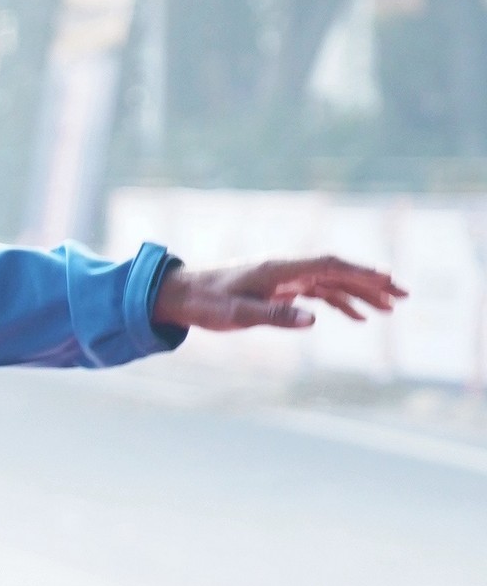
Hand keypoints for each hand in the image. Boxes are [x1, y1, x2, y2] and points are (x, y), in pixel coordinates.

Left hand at [153, 254, 406, 334]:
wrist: (180, 294)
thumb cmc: (206, 302)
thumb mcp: (238, 314)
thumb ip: (276, 316)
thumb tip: (314, 320)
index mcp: (280, 268)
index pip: (329, 265)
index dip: (360, 272)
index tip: (388, 280)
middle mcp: (287, 268)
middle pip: (338, 271)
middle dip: (372, 282)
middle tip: (404, 295)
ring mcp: (285, 278)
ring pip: (332, 283)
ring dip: (361, 294)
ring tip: (390, 309)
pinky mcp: (280, 289)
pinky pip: (318, 293)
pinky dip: (340, 303)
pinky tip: (359, 318)